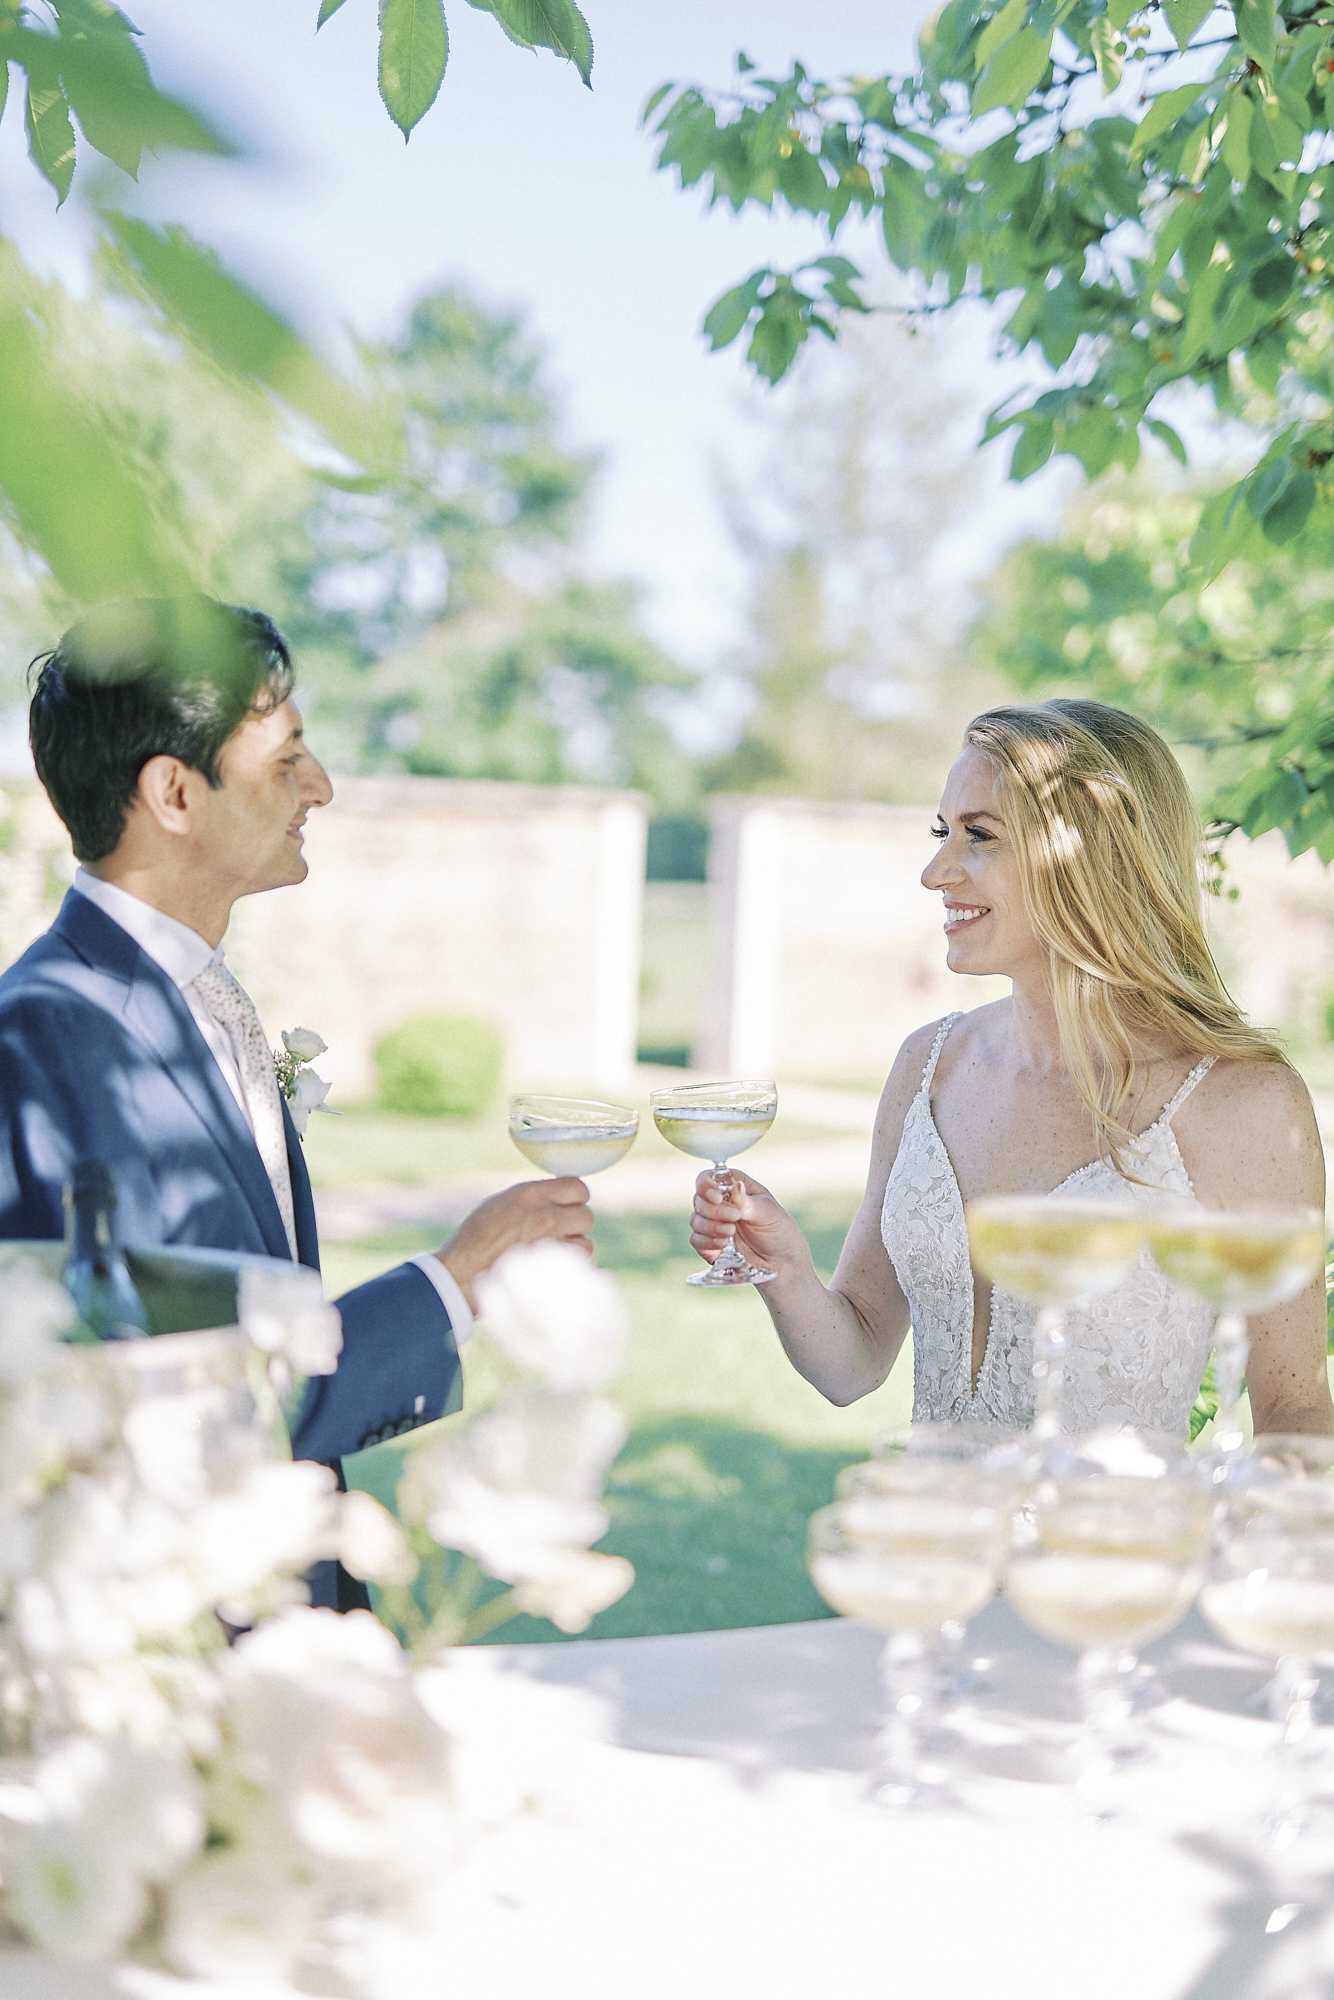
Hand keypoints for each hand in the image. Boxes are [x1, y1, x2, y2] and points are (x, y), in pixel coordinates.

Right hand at [436, 1177, 592, 1310]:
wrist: (462, 1273)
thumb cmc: (475, 1239)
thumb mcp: (500, 1203)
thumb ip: (532, 1200)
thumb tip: (558, 1199)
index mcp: (530, 1195)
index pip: (577, 1187)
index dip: (575, 1198)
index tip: (567, 1207)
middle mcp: (545, 1216)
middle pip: (586, 1216)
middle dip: (576, 1225)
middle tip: (560, 1233)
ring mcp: (551, 1245)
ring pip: (586, 1244)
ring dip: (573, 1249)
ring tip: (551, 1254)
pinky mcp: (552, 1271)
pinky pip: (576, 1268)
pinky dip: (568, 1270)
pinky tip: (550, 1270)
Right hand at [689, 1169, 804, 1276]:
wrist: (782, 1263)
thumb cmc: (779, 1232)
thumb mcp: (769, 1213)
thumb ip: (748, 1202)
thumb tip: (736, 1186)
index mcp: (734, 1187)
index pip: (708, 1178)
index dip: (706, 1185)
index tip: (717, 1198)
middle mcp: (720, 1204)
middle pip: (698, 1199)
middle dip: (714, 1211)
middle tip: (735, 1218)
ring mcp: (713, 1224)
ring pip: (695, 1220)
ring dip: (711, 1227)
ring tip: (732, 1233)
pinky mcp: (709, 1244)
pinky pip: (695, 1240)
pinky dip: (707, 1242)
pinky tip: (724, 1245)